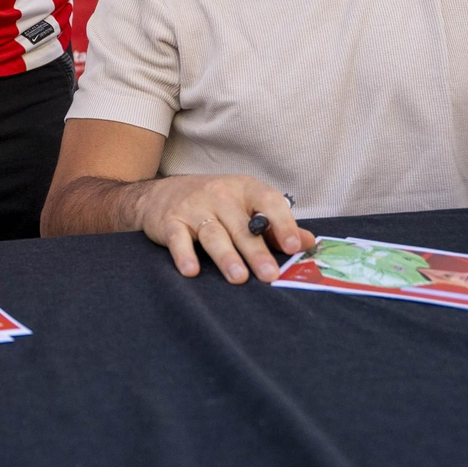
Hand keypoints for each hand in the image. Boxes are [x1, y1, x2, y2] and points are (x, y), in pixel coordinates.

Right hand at [139, 174, 312, 283]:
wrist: (160, 194)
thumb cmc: (213, 203)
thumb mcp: (245, 206)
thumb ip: (275, 227)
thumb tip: (308, 243)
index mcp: (244, 189)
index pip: (268, 201)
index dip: (282, 223)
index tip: (293, 246)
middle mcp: (219, 194)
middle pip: (241, 226)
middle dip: (256, 251)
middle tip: (270, 275)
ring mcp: (193, 207)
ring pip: (213, 233)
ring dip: (226, 256)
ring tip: (238, 277)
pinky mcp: (169, 222)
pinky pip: (178, 239)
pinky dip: (184, 254)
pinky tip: (191, 270)